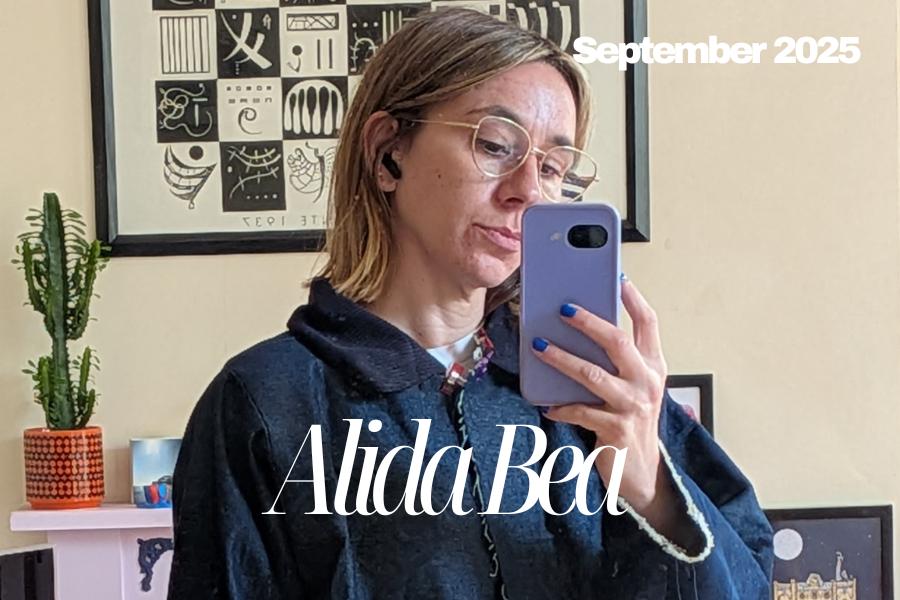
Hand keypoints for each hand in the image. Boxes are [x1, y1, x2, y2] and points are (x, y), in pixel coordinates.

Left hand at [531, 278, 668, 514]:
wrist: (639, 472)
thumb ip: (614, 360)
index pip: (648, 324)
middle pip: (618, 342)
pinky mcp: (616, 430)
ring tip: (539, 346)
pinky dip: (561, 406)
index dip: (633, 299)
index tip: (617, 277)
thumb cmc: (629, 421)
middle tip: (563, 309)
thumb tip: (577, 326)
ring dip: (562, 358)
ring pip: (593, 374)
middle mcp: (647, 383)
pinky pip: (581, 411)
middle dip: (589, 322)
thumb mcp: (631, 386)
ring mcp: (633, 407)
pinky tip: (547, 403)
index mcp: (653, 366)